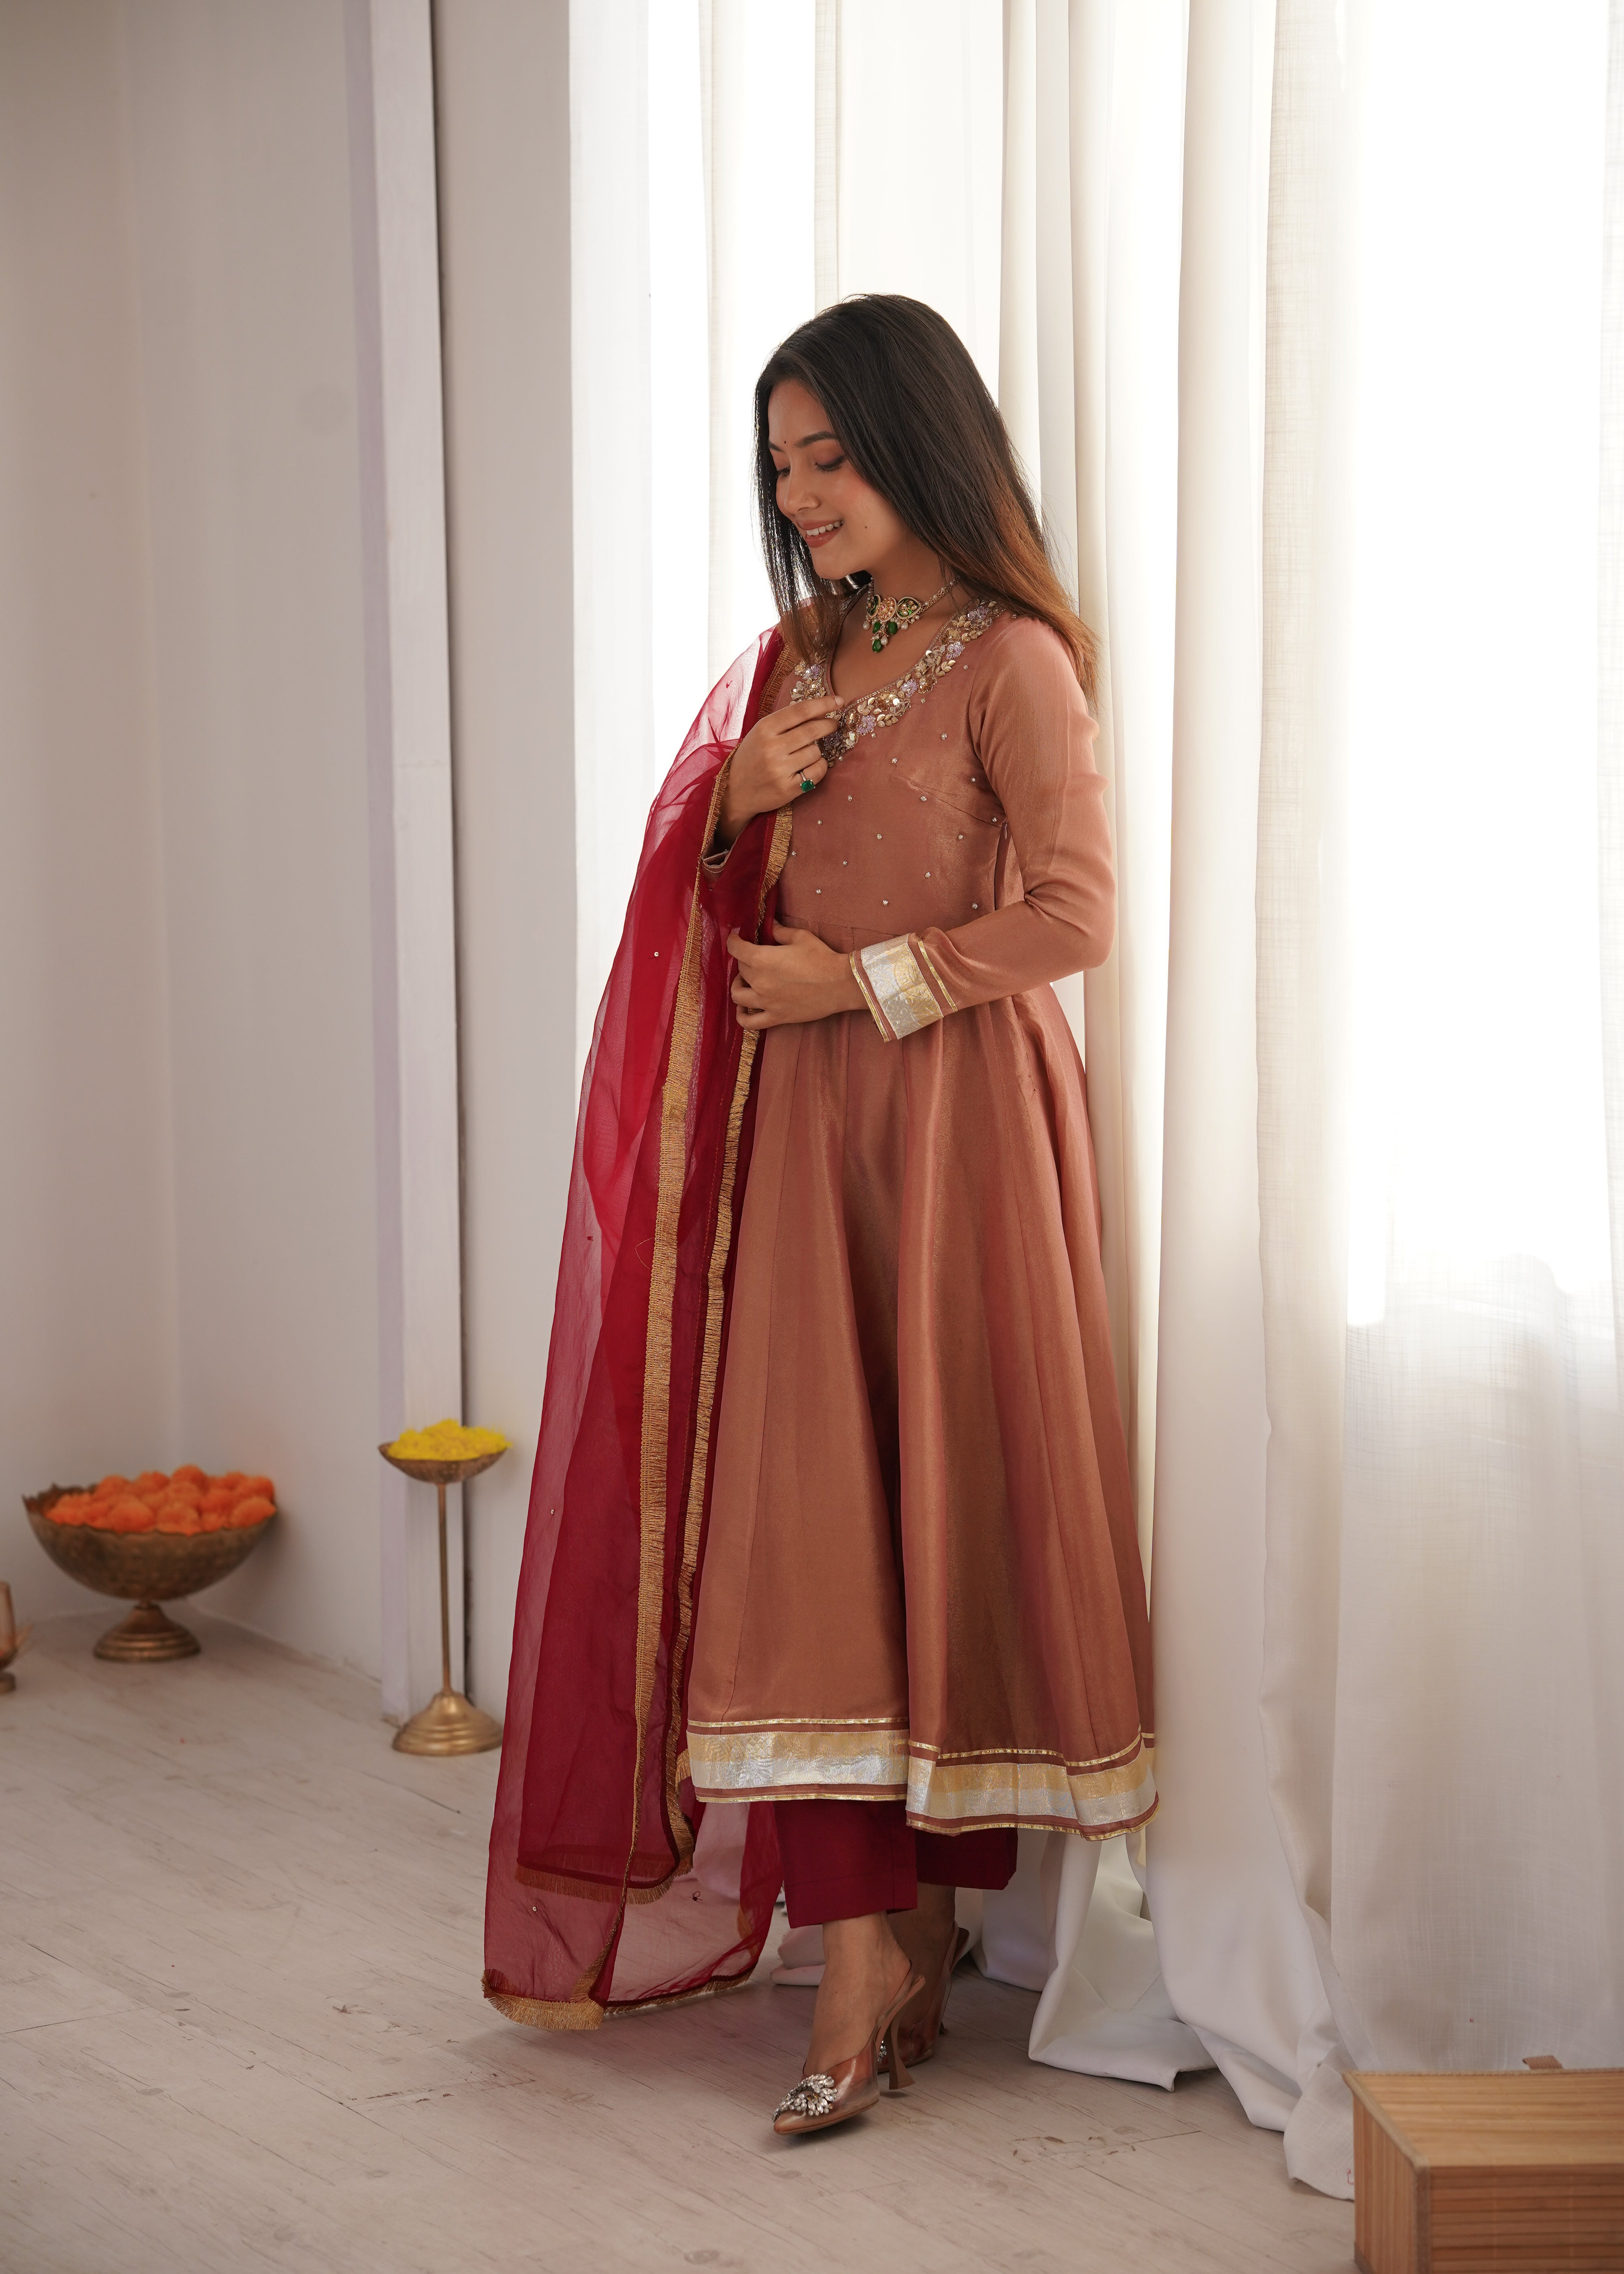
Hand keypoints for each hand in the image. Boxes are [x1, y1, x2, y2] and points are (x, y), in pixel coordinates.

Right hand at [716, 697, 844, 845]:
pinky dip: (819, 767)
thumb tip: (818, 709)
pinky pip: (817, 772)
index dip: (824, 704)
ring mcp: (779, 770)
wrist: (734, 790)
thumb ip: (785, 721)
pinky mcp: (788, 789)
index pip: (801, 710)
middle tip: (833, 724)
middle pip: (813, 730)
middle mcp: (771, 748)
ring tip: (805, 754)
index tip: (838, 701)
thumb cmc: (752, 757)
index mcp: (764, 728)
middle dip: (829, 725)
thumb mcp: (761, 732)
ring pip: (816, 752)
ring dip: (817, 751)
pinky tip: (809, 767)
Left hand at [727, 922, 865, 1028]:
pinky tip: (743, 1009)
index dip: (733, 941)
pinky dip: (741, 1017)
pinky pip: (749, 1022)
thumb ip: (780, 931)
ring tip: (746, 981)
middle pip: (740, 969)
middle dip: (744, 961)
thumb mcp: (801, 937)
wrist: (840, 984)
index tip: (736, 938)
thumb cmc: (822, 958)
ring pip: (737, 995)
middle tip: (754, 957)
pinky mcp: (776, 1017)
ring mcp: (766, 1002)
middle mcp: (759, 981)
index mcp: (763, 959)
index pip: (736, 949)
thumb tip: (770, 925)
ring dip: (738, 985)